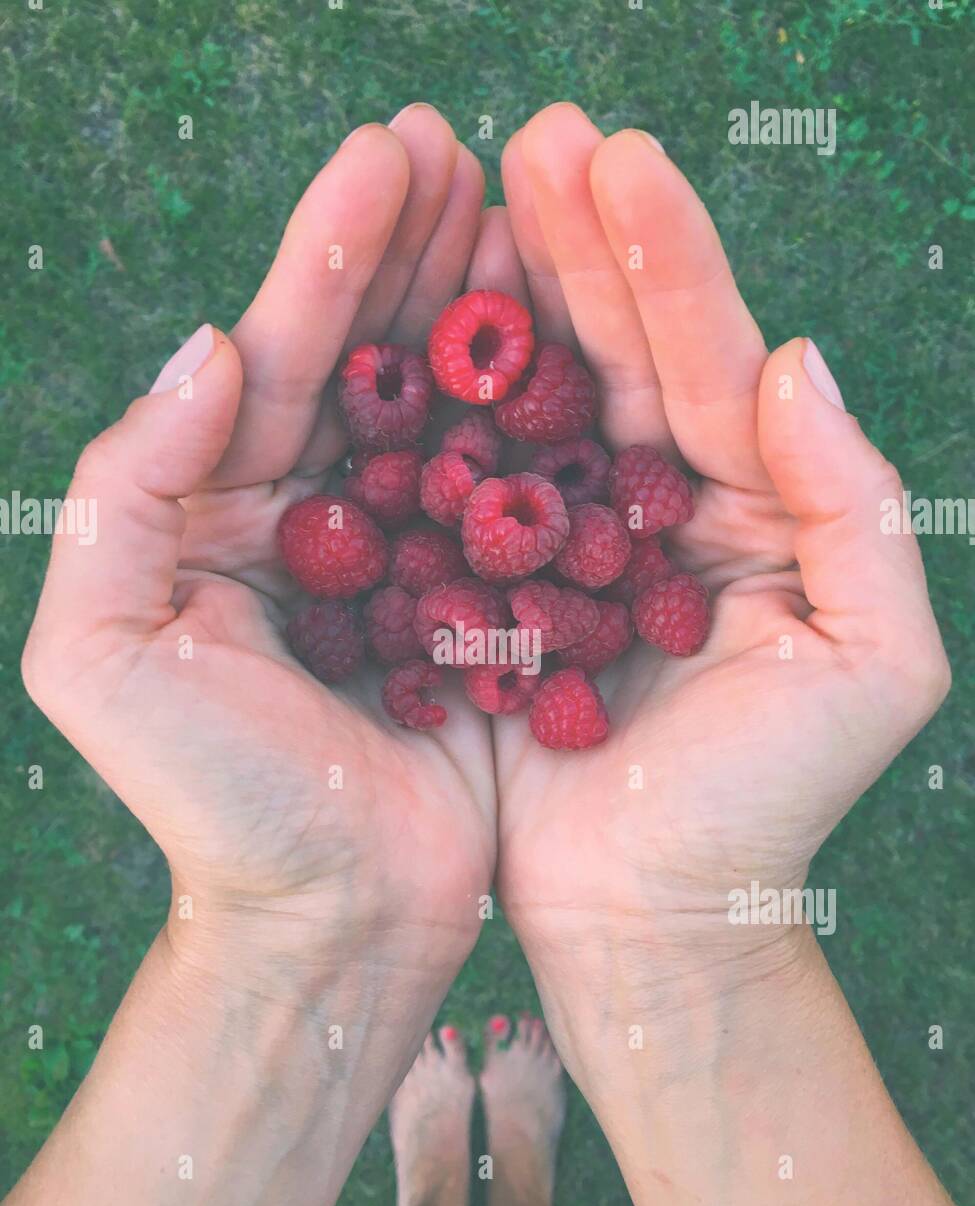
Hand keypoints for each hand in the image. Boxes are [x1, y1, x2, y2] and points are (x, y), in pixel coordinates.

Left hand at [22, 112, 494, 1006]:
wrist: (328, 921)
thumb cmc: (211, 804)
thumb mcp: (103, 653)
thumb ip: (126, 491)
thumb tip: (211, 348)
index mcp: (219, 515)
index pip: (279, 359)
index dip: (330, 256)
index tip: (391, 157)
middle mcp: (314, 523)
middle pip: (372, 363)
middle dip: (415, 254)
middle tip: (470, 149)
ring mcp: (408, 562)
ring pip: (453, 413)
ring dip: (488, 312)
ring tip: (534, 212)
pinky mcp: (484, 611)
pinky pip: (520, 498)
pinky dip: (547, 423)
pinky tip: (585, 347)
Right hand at [487, 105, 948, 1048]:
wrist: (655, 922)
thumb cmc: (770, 808)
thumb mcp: (872, 662)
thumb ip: (858, 505)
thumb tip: (796, 361)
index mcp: (752, 511)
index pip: (710, 363)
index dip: (667, 263)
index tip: (613, 158)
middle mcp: (658, 513)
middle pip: (618, 360)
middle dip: (581, 248)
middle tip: (532, 138)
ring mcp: (563, 551)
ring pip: (533, 406)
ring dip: (503, 302)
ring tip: (467, 196)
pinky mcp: (488, 598)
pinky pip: (460, 491)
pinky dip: (435, 414)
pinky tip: (405, 332)